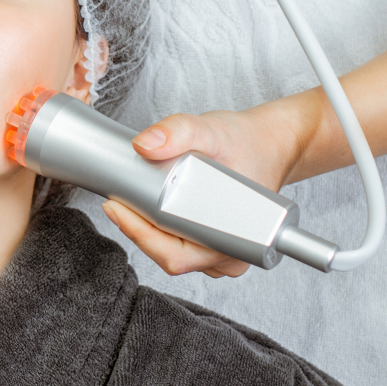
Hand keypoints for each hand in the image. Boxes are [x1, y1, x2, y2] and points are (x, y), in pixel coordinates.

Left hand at [101, 104, 304, 278]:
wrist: (270, 145)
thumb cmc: (247, 143)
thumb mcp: (212, 130)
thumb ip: (178, 131)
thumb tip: (145, 145)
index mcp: (235, 240)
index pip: (175, 255)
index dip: (141, 236)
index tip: (117, 208)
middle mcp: (230, 254)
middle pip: (168, 255)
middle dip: (138, 229)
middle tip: (117, 200)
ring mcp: (221, 253)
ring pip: (171, 253)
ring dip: (147, 231)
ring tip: (132, 201)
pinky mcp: (213, 245)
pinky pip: (179, 247)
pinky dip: (159, 230)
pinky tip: (147, 209)